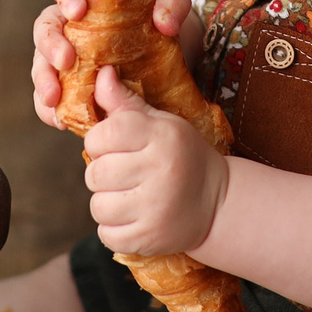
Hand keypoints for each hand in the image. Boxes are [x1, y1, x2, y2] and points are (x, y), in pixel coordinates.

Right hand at [29, 0, 202, 128]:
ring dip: (43, 81)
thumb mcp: (174, 4)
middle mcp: (70, 23)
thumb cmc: (163, 20)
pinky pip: (49, 98)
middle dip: (50, 44)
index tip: (78, 11)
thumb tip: (164, 23)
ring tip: (54, 98)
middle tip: (65, 60)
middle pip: (45, 27)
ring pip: (41, 64)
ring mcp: (65, 56)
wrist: (171, 59)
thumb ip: (173, 3)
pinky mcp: (68, 86)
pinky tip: (60, 121)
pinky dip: (49, 109)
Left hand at [81, 67, 228, 257]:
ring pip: (98, 205)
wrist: (217, 203)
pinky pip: (106, 234)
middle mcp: (160, 171)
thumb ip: (125, 103)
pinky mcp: (150, 238)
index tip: (114, 146)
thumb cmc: (180, 155)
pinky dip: (113, 228)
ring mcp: (155, 208)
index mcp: (161, 136)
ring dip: (107, 202)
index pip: (103, 135)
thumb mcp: (160, 123)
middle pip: (95, 173)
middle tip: (123, 173)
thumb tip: (98, 74)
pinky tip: (133, 216)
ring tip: (128, 196)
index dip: (100, 141)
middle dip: (102, 173)